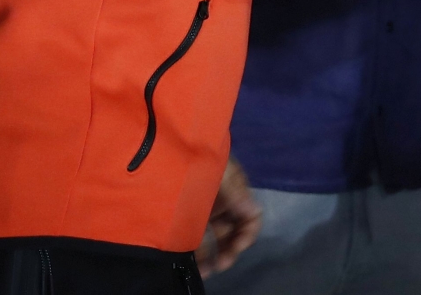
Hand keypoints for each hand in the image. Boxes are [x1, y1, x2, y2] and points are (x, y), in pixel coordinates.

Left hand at [197, 156, 261, 276]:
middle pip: (234, 231)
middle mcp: (222, 203)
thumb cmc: (197, 157)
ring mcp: (204, 210)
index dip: (248, 233)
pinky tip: (191, 263)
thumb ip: (235, 191)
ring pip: (215, 238)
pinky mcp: (186, 217)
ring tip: (204, 271)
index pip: (251, 217)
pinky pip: (195, 238)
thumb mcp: (219, 171)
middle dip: (231, 249)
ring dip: (214, 255)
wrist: (167, 148)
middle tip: (221, 264)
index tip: (237, 246)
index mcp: (234, 191)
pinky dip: (197, 253)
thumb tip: (254, 211)